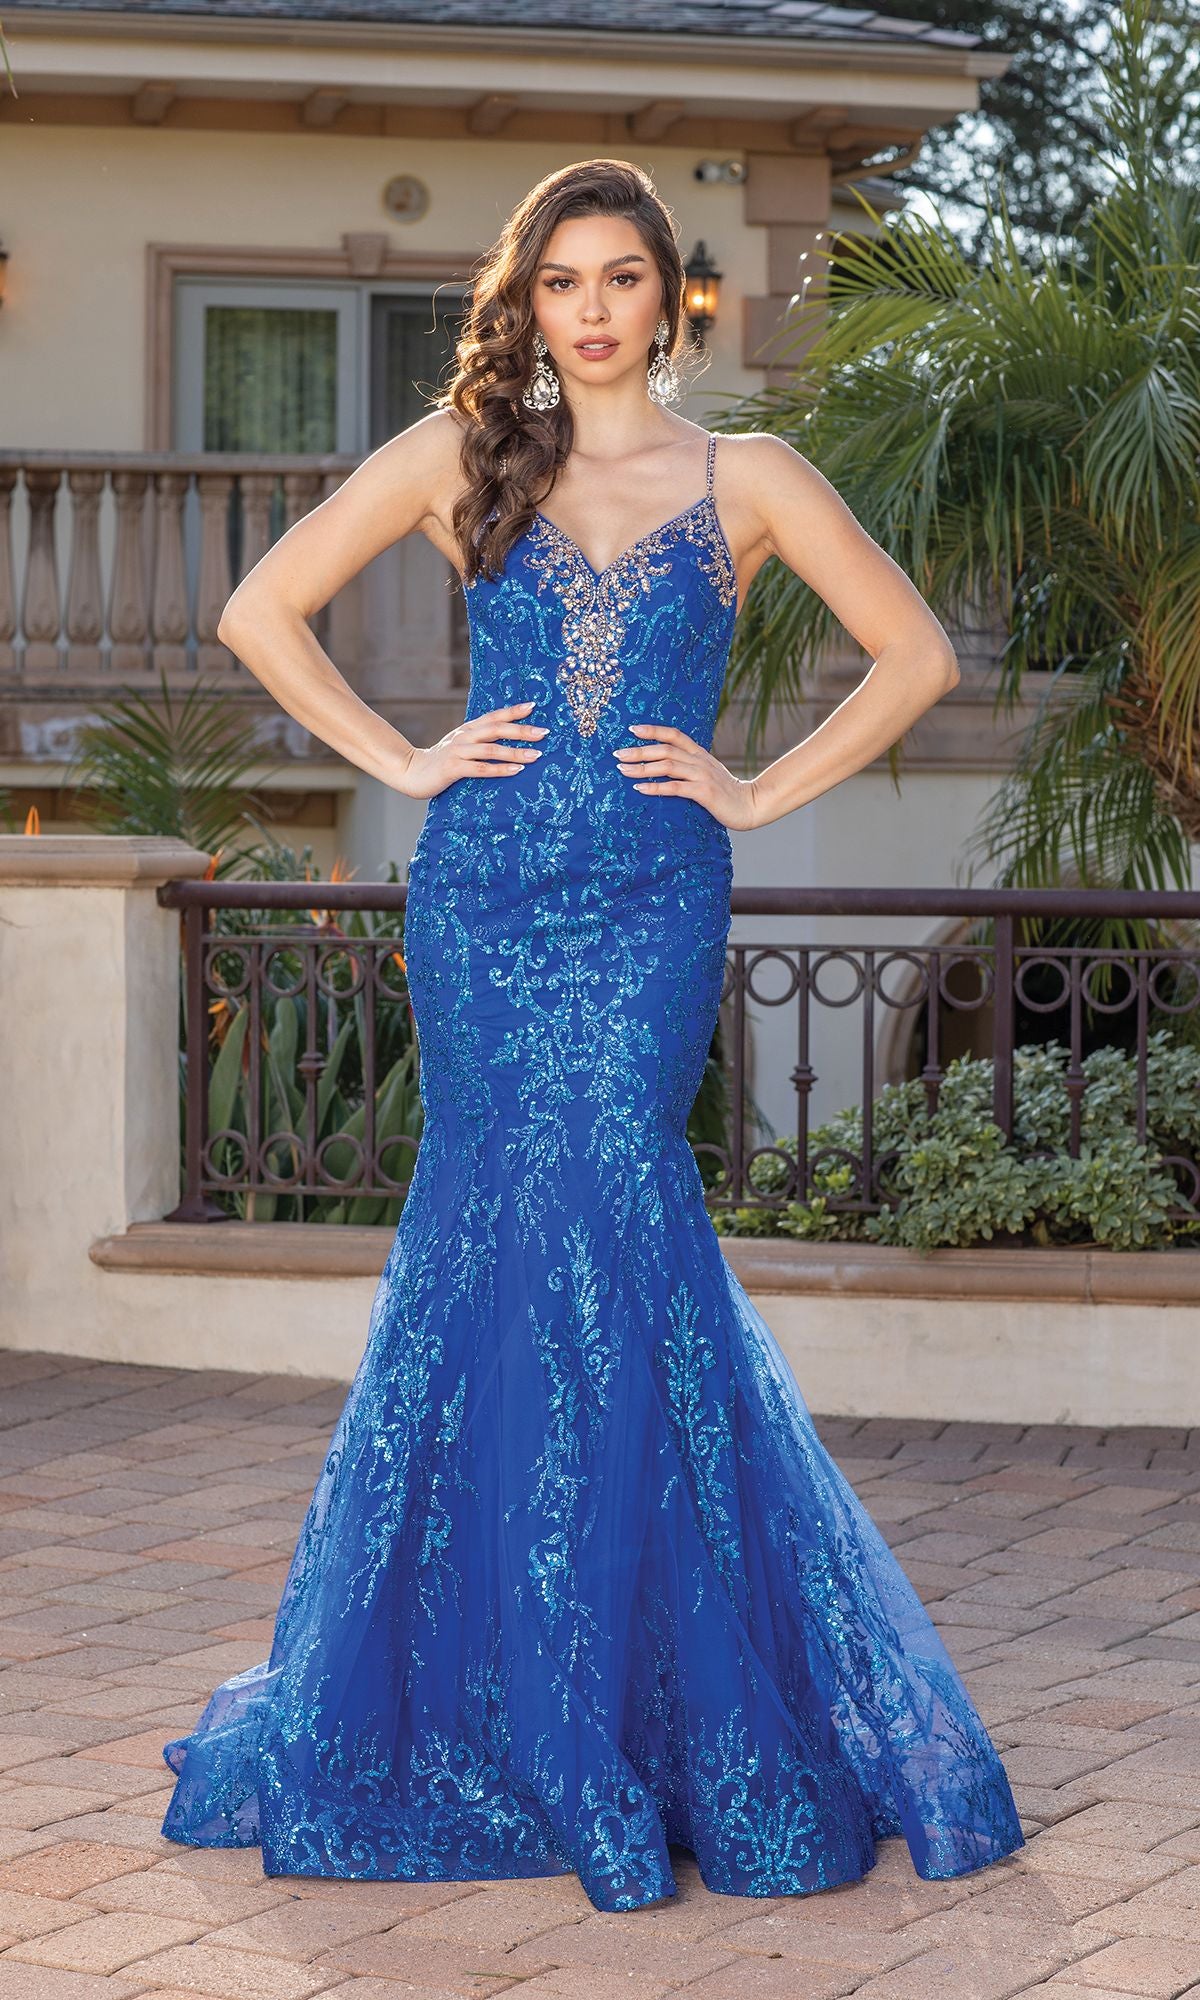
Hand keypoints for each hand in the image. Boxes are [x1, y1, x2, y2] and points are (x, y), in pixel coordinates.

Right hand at [392, 701, 547, 799]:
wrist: (410, 772)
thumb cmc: (441, 762)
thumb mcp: (461, 746)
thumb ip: (479, 742)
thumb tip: (507, 742)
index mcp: (468, 729)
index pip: (494, 716)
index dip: (513, 711)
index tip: (534, 706)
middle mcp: (464, 736)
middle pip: (496, 729)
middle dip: (522, 730)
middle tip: (544, 733)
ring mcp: (458, 751)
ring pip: (491, 749)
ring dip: (515, 751)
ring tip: (536, 755)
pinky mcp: (453, 769)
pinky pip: (481, 769)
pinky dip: (500, 769)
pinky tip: (516, 770)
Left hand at [613, 723, 760, 830]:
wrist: (750, 805)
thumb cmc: (726, 792)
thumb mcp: (707, 773)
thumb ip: (689, 767)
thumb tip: (664, 765)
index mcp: (699, 754)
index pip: (674, 735)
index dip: (653, 730)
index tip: (632, 729)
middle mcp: (699, 761)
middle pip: (665, 749)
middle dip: (639, 750)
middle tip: (618, 754)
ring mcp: (702, 775)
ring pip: (667, 765)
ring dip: (642, 767)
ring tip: (623, 770)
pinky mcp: (704, 792)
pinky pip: (675, 787)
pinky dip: (655, 787)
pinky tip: (640, 788)